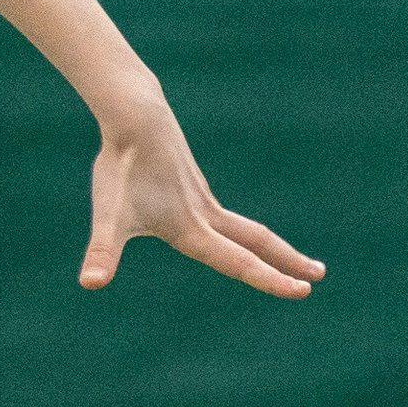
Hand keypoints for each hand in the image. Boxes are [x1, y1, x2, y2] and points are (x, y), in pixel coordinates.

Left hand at [81, 97, 323, 297]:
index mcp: (190, 229)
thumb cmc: (120, 167)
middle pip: (255, 242)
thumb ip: (101, 252)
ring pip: (244, 226)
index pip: (238, 262)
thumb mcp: (107, 216)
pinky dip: (241, 228)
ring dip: (270, 244)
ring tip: (291, 257)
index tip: (302, 290)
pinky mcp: (192, 184)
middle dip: (287, 261)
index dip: (270, 279)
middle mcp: (203, 214)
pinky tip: (226, 229)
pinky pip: (222, 212)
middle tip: (318, 276)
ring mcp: (201, 197)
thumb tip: (89, 283)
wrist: (135, 116)